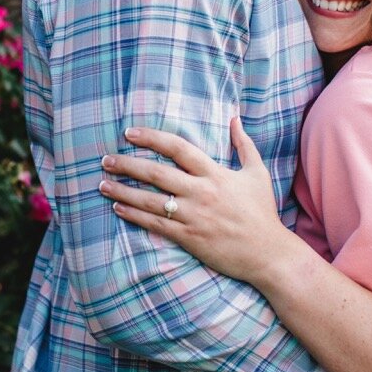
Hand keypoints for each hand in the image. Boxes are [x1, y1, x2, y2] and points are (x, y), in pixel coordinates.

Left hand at [97, 118, 293, 284]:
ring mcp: (193, 216)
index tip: (129, 133)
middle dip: (127, 164)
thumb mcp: (257, 173)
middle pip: (156, 173)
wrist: (269, 254)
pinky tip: (119, 208)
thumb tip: (235, 118)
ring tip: (102, 184)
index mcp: (215, 173)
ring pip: (150, 200)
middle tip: (105, 160)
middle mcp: (201, 192)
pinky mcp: (189, 237)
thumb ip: (243, 144)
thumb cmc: (262, 212)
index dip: (151, 138)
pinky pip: (155, 224)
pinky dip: (134, 215)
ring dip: (123, 191)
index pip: (177, 148)